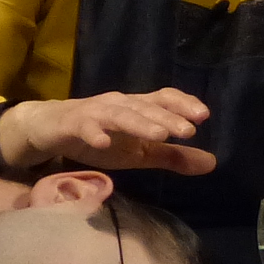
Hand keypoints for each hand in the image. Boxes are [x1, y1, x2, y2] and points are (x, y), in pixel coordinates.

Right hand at [0, 90, 215, 174]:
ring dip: (140, 123)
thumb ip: (172, 157)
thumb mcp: (139, 153)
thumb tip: (213, 163)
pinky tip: (105, 143)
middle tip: (189, 131)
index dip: (183, 104)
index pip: (163, 99)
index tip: (204, 116)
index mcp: (137, 108)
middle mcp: (119, 104)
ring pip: (120, 114)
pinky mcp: (72, 123)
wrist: (49, 129)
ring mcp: (95, 111)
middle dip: (168, 118)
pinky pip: (84, 126)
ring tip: (159, 136)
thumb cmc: (99, 137)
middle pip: (146, 107)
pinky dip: (94, 133)